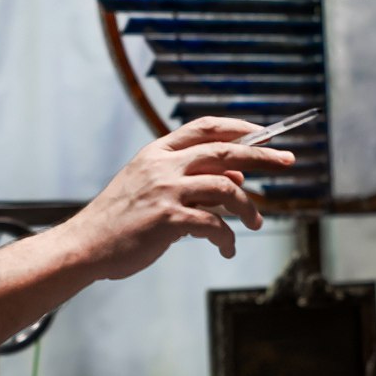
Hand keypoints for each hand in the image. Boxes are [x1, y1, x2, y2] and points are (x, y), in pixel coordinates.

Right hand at [68, 116, 295, 280]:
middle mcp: (163, 165)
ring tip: (254, 223)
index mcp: (158, 152)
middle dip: (262, 155)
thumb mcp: (150, 188)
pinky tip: (227, 248)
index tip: (264, 133)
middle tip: (288, 161)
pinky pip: (214, 224)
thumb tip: (236, 178)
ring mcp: (166, 191)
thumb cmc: (120, 219)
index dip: (239, 127)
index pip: (205, 127)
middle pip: (225, 151)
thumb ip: (190, 180)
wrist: (86, 245)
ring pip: (226, 188)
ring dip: (248, 207)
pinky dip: (227, 237)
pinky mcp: (168, 219)